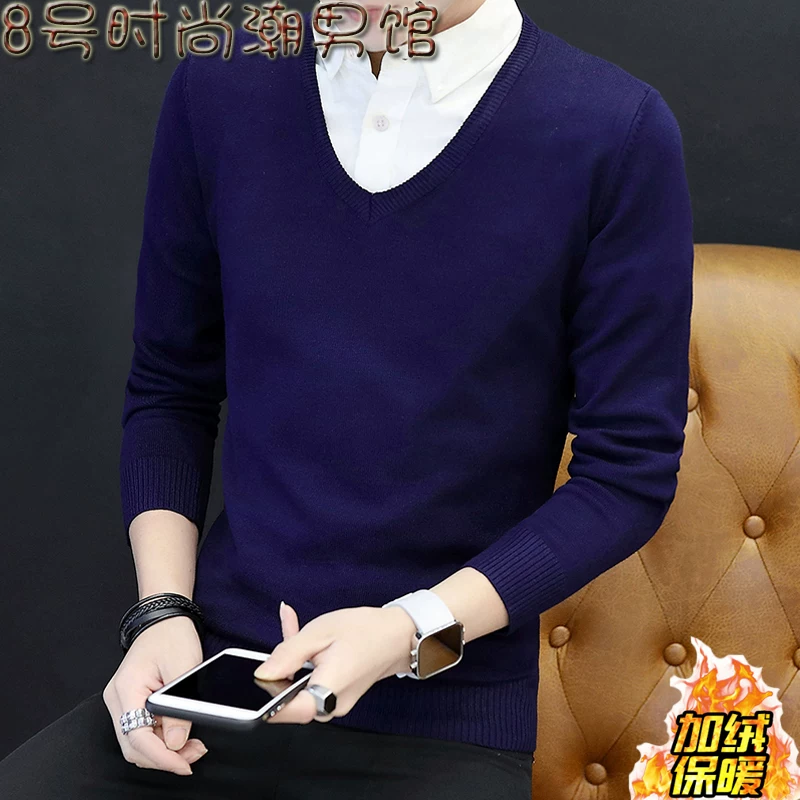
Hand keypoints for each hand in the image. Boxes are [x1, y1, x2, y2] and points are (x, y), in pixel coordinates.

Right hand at [102, 615, 207, 775]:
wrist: (165, 617)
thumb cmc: (172, 635)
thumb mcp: (183, 667)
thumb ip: (179, 706)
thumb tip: (177, 742)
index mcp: (127, 690)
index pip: (137, 738)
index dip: (162, 757)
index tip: (184, 765)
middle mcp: (118, 699)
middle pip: (135, 746)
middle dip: (165, 757)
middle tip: (194, 754)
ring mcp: (122, 702)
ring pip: (138, 742)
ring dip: (165, 750)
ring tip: (193, 746)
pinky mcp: (132, 702)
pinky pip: (143, 730)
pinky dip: (162, 739)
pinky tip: (181, 735)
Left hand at [252, 602, 417, 723]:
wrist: (399, 635)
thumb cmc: (365, 631)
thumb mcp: (320, 632)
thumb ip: (288, 653)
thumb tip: (261, 673)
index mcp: (326, 692)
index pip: (283, 711)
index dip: (263, 697)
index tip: (255, 678)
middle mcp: (329, 707)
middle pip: (287, 697)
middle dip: (278, 668)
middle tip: (283, 637)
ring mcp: (332, 704)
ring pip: (297, 687)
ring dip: (291, 661)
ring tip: (293, 627)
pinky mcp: (334, 696)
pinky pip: (310, 683)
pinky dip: (303, 663)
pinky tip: (301, 635)